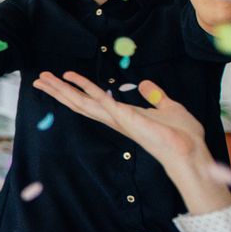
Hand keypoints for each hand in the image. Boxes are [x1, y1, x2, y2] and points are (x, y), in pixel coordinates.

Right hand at [32, 72, 209, 171]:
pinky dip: (88, 89)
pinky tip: (73, 79)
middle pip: (79, 103)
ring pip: (83, 103)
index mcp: (121, 116)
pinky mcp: (127, 119)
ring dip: (63, 90)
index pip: (91, 102)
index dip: (74, 91)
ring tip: (44, 79)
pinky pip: (103, 102)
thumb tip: (145, 83)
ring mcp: (118, 119)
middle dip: (58, 91)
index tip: (60, 78)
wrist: (191, 152)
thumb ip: (155, 96)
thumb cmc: (183, 136)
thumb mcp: (169, 108)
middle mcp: (114, 119)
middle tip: (39, 79)